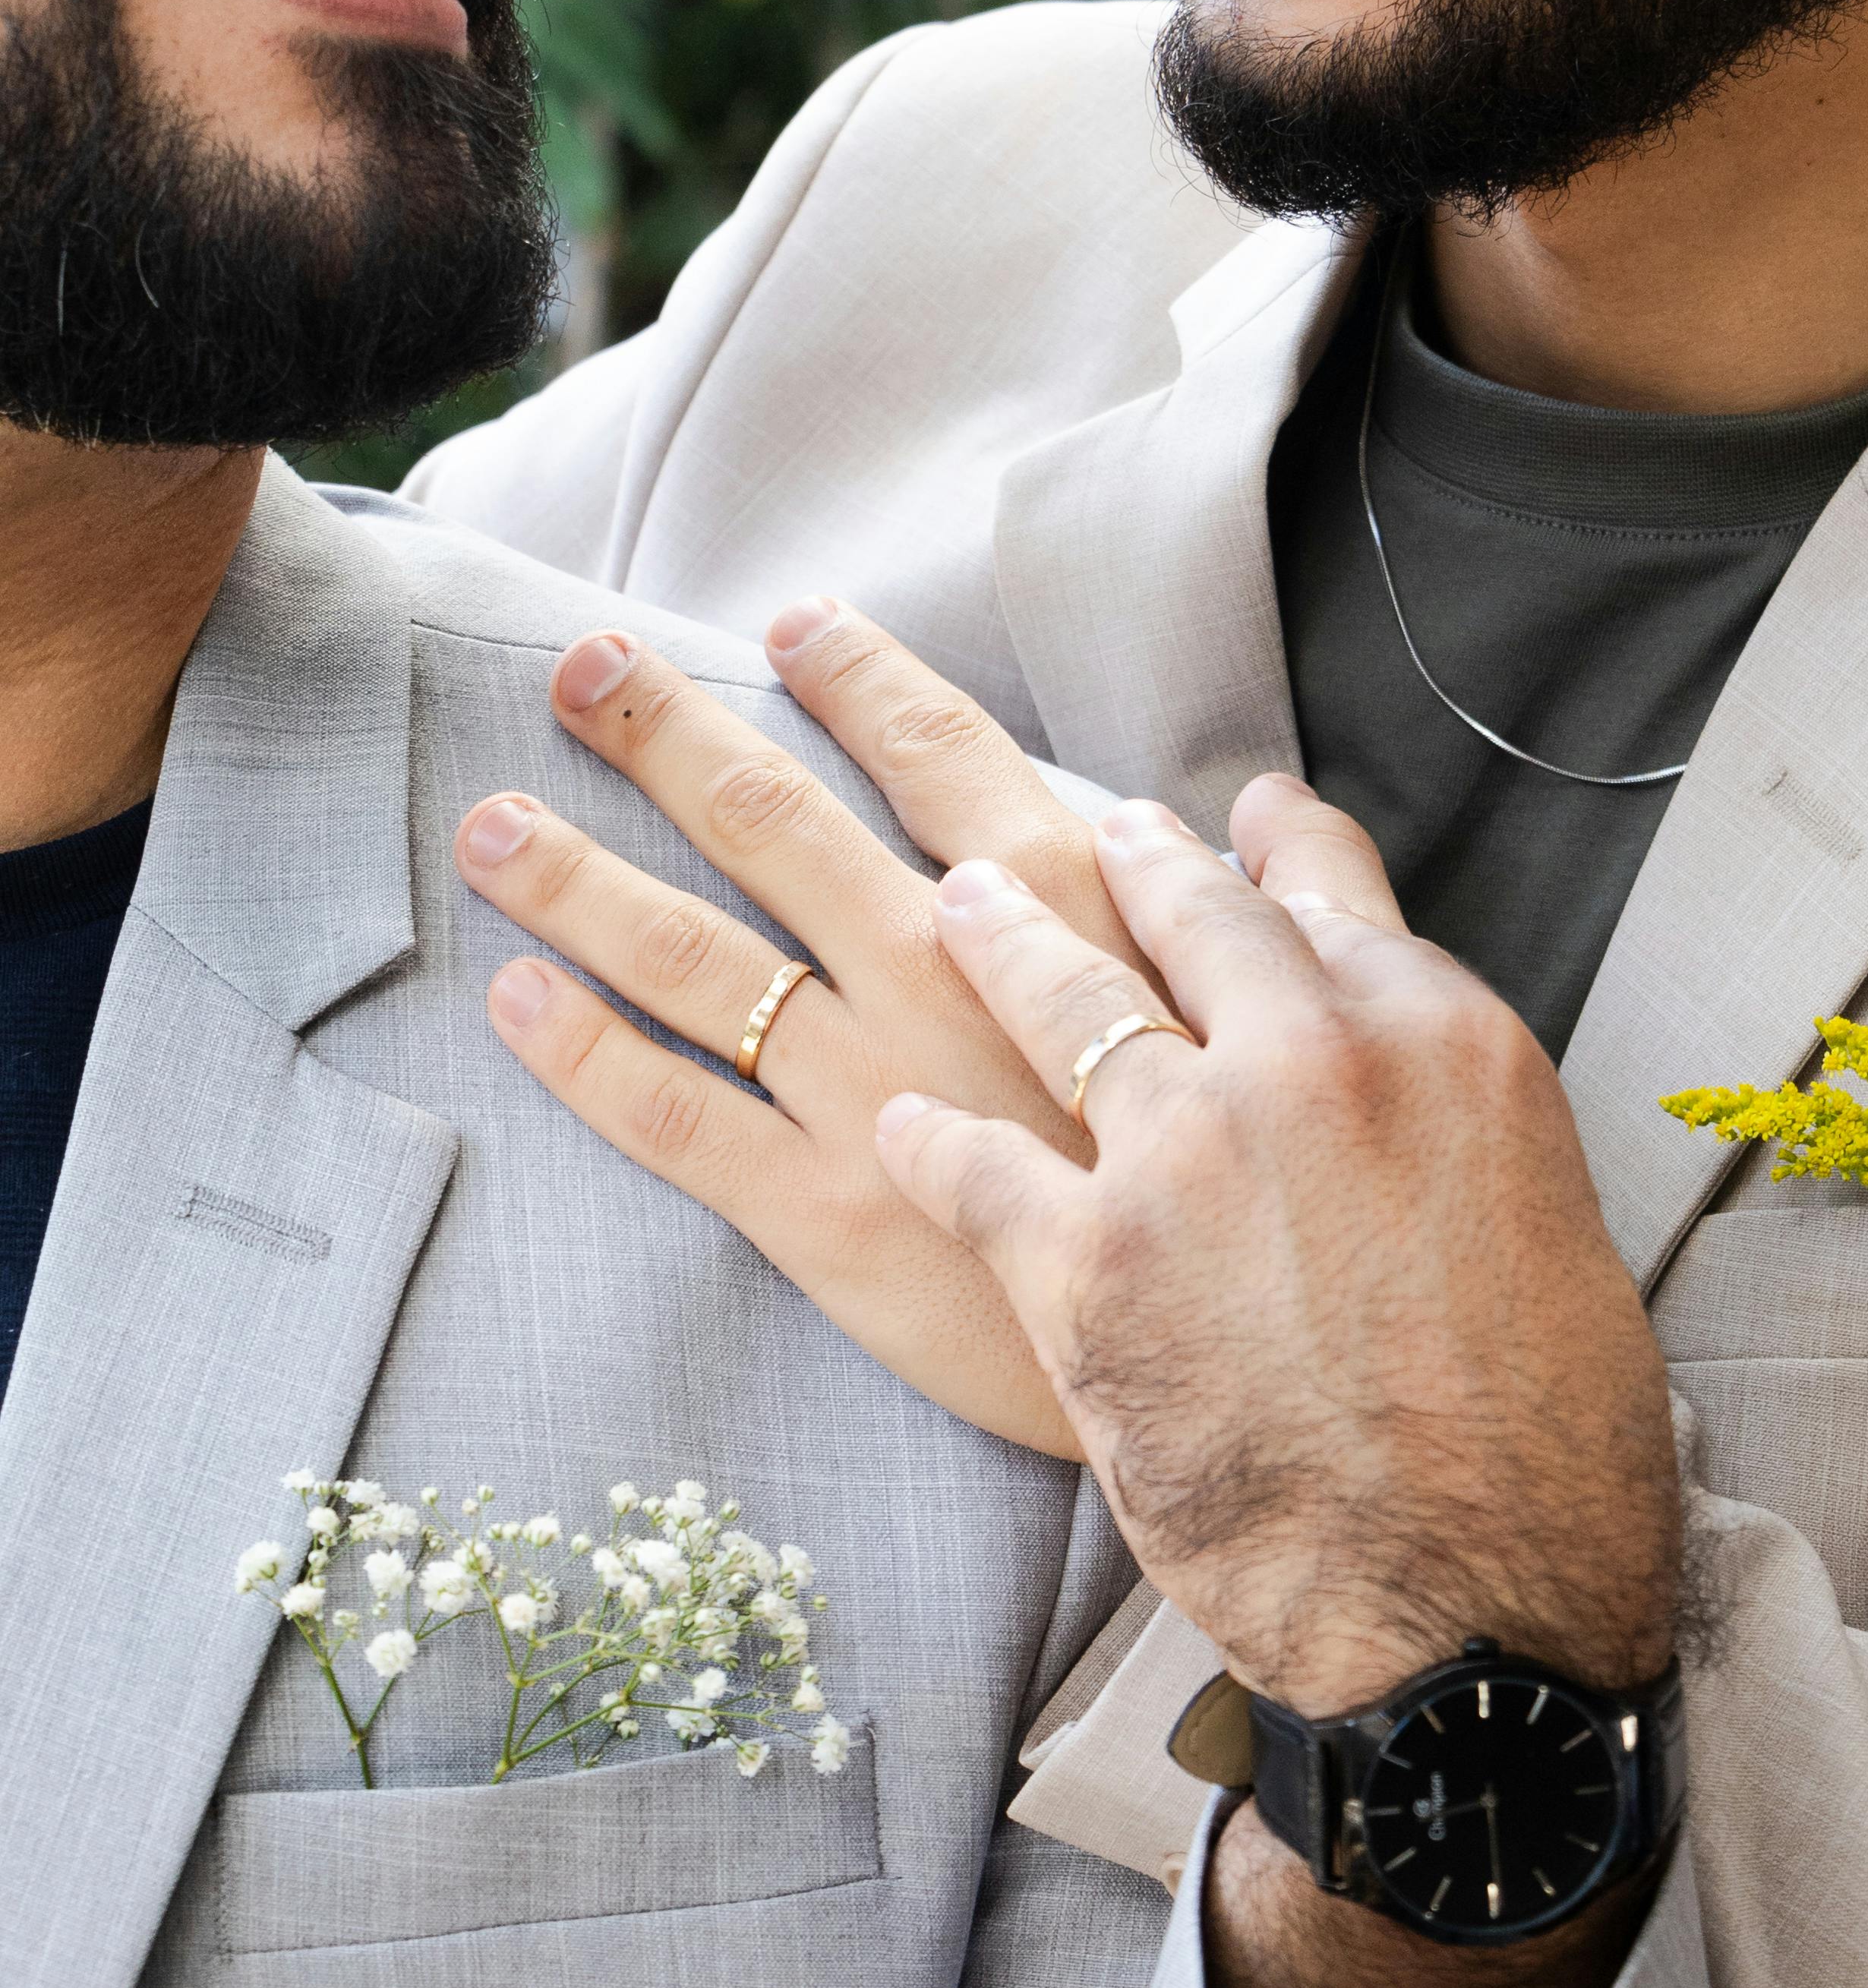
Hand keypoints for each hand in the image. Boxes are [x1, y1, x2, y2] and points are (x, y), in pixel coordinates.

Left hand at [454, 598, 1261, 1460]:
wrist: (1224, 1360)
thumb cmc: (1240, 1185)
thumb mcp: (1255, 1016)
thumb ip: (1200, 913)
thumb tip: (1231, 822)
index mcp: (1056, 908)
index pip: (933, 753)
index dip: (853, 679)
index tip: (787, 626)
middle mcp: (944, 974)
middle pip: (775, 826)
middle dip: (664, 735)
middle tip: (579, 666)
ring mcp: (873, 1088)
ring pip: (694, 958)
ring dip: (578, 881)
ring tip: (492, 828)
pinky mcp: (824, 1209)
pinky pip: (678, 1116)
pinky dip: (586, 1055)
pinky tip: (517, 999)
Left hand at [874, 790, 1680, 1708]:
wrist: (1471, 1604)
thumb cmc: (1540, 1450)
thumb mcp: (1542, 1226)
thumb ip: (1448, 1122)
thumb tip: (1403, 1081)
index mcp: (1438, 1043)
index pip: (1325, 892)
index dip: (1265, 846)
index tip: (1229, 816)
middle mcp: (1307, 1061)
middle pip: (1184, 912)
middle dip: (1125, 858)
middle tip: (1085, 830)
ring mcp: (1184, 1152)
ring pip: (1058, 993)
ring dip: (998, 936)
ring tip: (959, 899)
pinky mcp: (1080, 1264)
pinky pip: (968, 1163)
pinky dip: (926, 1141)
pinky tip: (897, 1125)